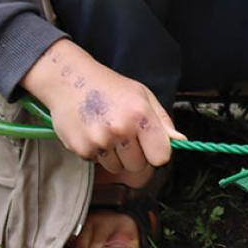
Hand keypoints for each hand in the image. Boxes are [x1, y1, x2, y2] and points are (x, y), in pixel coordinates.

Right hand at [20, 39, 185, 174]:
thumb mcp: (142, 95)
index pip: (161, 157)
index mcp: (140, 115)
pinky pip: (98, 163)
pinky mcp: (81, 149)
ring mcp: (99, 141)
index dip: (157, 153)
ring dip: (116, 157)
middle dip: (136, 156)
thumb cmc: (109, 86)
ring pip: (118, 168)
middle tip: (126, 136)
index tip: (152, 146)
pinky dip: (97, 153)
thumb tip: (180, 140)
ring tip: (108, 133)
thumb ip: (162, 121)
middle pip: (139, 166)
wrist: (67, 80)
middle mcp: (120, 130)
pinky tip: (93, 133)